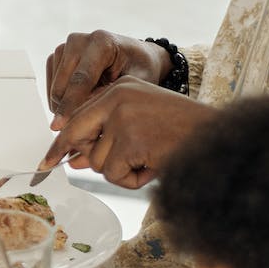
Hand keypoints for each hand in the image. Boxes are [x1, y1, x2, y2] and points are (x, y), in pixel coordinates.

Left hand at [36, 77, 212, 186]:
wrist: (221, 139)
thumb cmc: (186, 132)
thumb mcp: (143, 123)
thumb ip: (108, 135)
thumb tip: (74, 160)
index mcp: (120, 87)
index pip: (78, 114)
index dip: (62, 140)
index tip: (47, 159)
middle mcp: (118, 97)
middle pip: (77, 135)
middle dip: (77, 155)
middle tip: (73, 164)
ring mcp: (123, 118)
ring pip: (96, 160)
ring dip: (120, 170)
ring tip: (149, 161)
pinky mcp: (130, 140)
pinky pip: (113, 174)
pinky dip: (131, 180)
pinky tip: (153, 167)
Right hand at [44, 30, 171, 119]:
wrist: (135, 55)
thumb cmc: (139, 70)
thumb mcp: (134, 86)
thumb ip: (108, 96)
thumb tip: (80, 112)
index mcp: (102, 43)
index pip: (81, 79)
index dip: (70, 105)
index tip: (60, 126)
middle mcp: (79, 40)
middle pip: (62, 85)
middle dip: (67, 110)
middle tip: (85, 127)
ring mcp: (65, 46)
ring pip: (54, 88)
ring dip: (65, 106)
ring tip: (89, 109)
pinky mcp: (57, 55)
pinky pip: (51, 85)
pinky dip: (61, 100)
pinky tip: (80, 102)